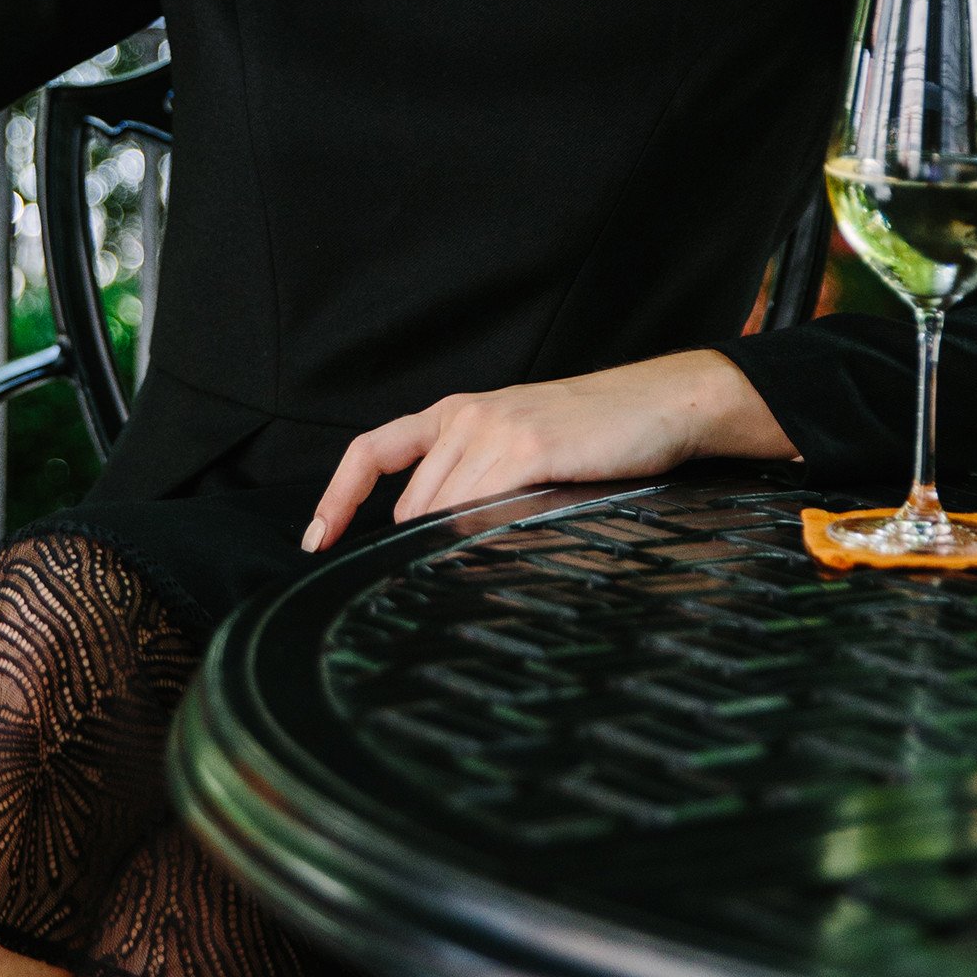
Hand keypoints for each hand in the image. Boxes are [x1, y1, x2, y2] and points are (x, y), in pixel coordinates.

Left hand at [299, 349, 799, 551]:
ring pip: (443, 515)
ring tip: (515, 551)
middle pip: (414, 507)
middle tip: (466, 572)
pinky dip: (484, 539)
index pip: (372, 452)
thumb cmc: (598, 435)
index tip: (315, 541)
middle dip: (429, 545)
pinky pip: (482, 512)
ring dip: (462, 547)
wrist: (661, 404)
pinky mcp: (528, 450)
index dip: (337, 499)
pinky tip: (510, 549)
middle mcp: (466, 418)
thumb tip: (440, 546)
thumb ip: (478, 485)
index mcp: (458, 414)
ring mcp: (494, 432)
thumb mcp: (523, 447)